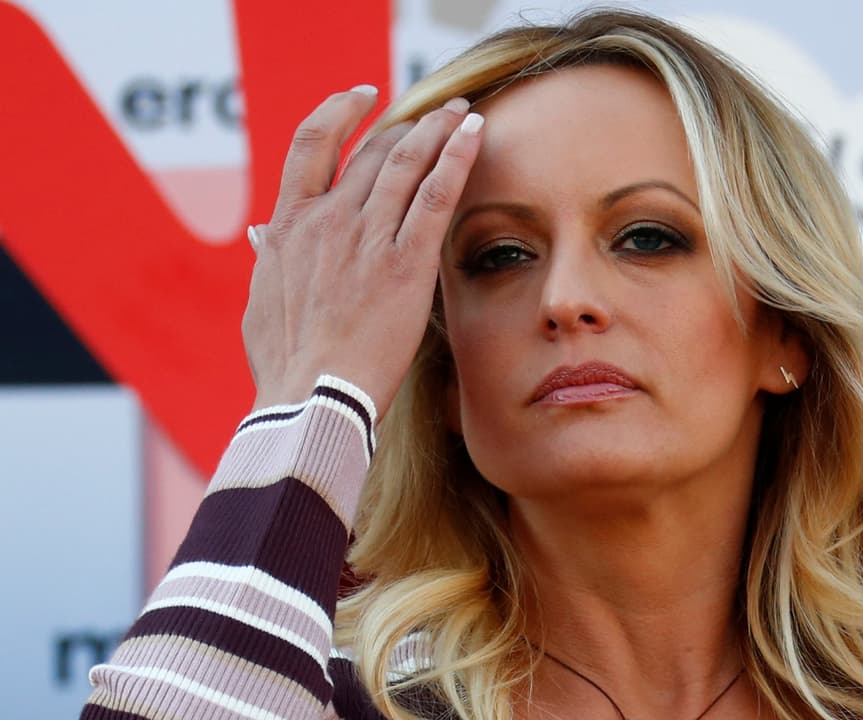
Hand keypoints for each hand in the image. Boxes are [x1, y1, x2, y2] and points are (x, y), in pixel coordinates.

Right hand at [242, 87, 482, 416]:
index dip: (339, 111)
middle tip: (435, 111)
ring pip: (406, 161)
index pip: (311, 144)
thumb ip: (268, 260)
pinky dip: (457, 156)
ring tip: (461, 112)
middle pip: (371, 150)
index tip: (363, 97)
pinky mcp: (406, 263)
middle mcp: (327, 221)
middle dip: (408, 124)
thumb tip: (262, 236)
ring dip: (438, 128)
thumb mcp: (263, 302)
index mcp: (289, 226)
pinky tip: (475, 133)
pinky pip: (436, 195)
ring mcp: (367, 238)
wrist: (310, 398)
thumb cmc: (286, 364)